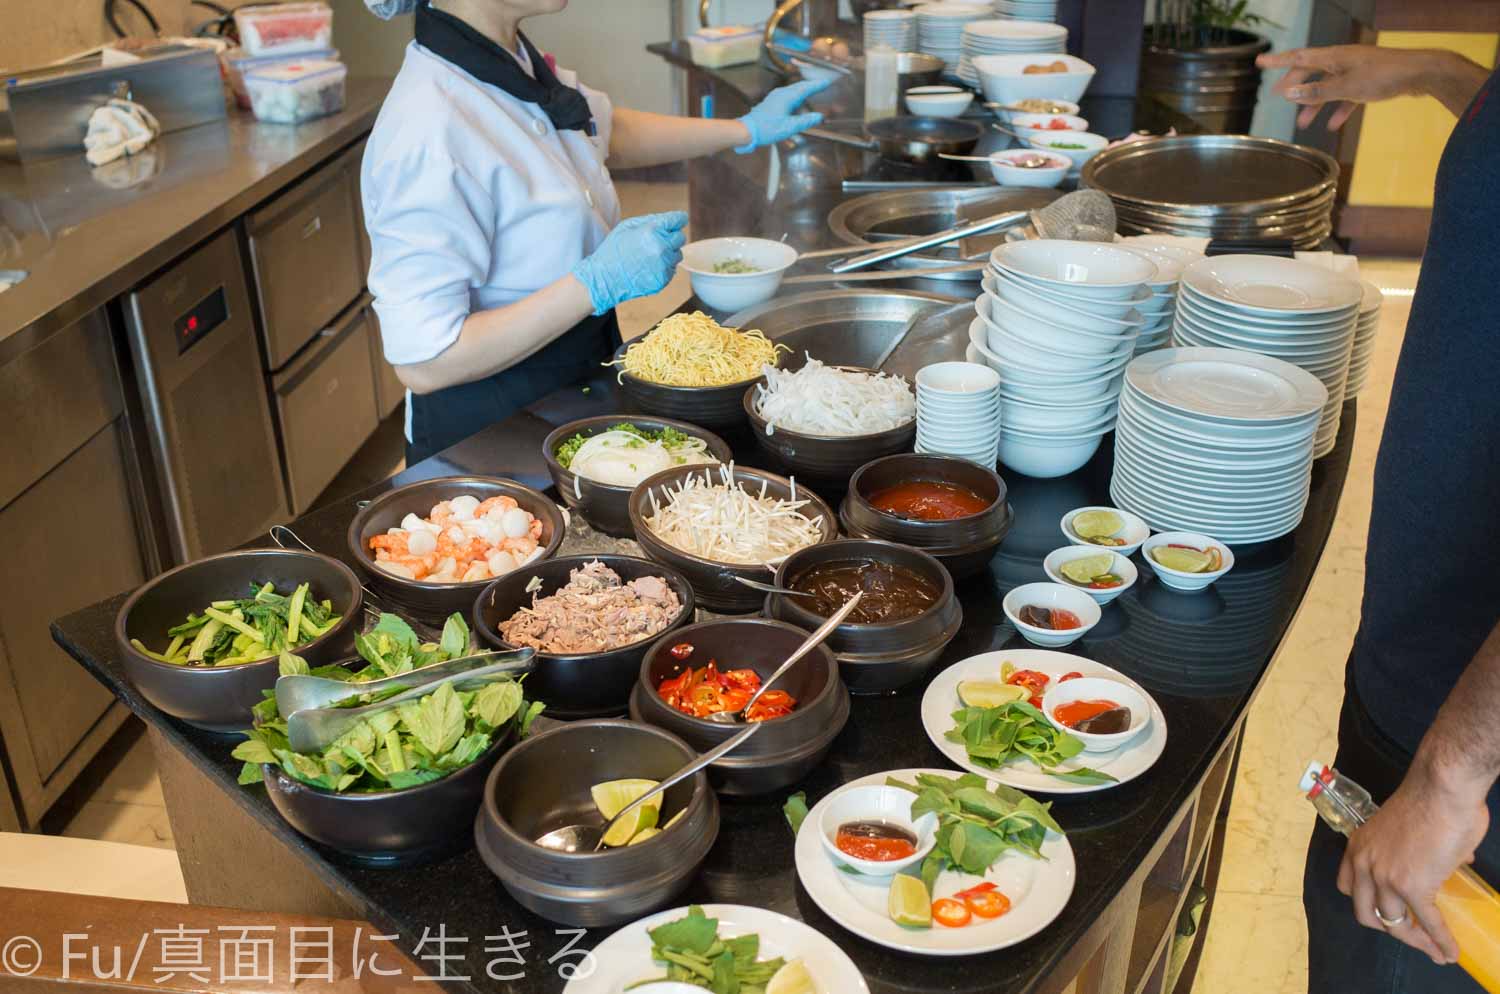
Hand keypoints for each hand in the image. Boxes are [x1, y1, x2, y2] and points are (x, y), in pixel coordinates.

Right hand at [571, 211, 688, 315]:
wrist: (605, 278)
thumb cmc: (613, 251)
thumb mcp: (627, 226)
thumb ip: (651, 220)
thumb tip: (669, 219)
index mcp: (652, 231)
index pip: (679, 219)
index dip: (677, 219)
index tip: (677, 221)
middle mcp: (661, 248)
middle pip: (681, 237)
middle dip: (671, 237)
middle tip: (655, 241)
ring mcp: (663, 265)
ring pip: (678, 254)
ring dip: (668, 253)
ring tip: (649, 256)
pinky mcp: (663, 279)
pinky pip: (672, 269)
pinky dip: (664, 267)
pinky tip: (648, 267)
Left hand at [736, 79, 831, 151]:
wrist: (748, 130)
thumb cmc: (767, 129)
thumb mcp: (789, 127)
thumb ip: (805, 121)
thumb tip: (819, 116)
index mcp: (787, 97)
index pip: (806, 88)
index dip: (817, 85)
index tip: (827, 81)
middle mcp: (781, 93)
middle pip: (800, 87)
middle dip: (812, 86)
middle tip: (823, 85)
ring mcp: (776, 97)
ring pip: (794, 91)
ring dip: (805, 93)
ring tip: (814, 95)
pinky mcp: (772, 102)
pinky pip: (789, 96)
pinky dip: (797, 98)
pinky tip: (800, 104)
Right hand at [1257, 45, 1438, 129]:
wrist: (1420, 74)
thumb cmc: (1383, 77)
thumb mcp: (1345, 87)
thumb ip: (1317, 92)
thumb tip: (1288, 93)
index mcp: (1334, 57)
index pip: (1299, 58)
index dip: (1278, 61)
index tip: (1260, 62)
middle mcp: (1342, 61)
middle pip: (1311, 72)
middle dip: (1294, 86)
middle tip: (1278, 96)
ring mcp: (1355, 71)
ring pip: (1328, 87)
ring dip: (1314, 104)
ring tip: (1303, 123)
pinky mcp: (1368, 81)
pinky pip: (1346, 95)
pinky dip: (1338, 109)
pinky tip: (1334, 125)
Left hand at [1337, 762, 1488, 963]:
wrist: (1441, 789)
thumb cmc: (1431, 800)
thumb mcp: (1404, 829)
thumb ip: (1417, 849)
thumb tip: (1452, 860)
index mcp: (1358, 847)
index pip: (1347, 886)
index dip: (1365, 903)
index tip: (1384, 911)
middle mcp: (1364, 864)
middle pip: (1366, 913)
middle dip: (1388, 929)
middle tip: (1411, 936)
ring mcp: (1385, 877)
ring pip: (1393, 924)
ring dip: (1416, 941)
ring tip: (1435, 951)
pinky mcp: (1412, 886)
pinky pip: (1426, 922)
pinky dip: (1439, 940)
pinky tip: (1450, 951)